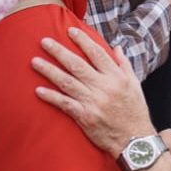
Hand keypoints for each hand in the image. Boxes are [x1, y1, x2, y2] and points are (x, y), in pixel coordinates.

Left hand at [32, 28, 154, 156]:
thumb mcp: (135, 85)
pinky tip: (38, 90)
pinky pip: (65, 104)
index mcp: (116, 77)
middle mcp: (103, 87)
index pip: (97, 53)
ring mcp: (93, 102)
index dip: (82, 41)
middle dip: (59, 52)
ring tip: (35, 62)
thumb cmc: (135, 111)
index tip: (70, 31)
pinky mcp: (85, 117)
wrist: (135, 139)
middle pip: (77, 65)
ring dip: (49, 71)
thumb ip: (124, 64)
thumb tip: (116, 47)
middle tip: (44, 41)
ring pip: (67, 82)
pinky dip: (51, 97)